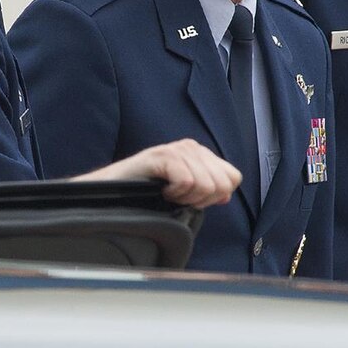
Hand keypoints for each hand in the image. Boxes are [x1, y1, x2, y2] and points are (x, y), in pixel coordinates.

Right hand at [80, 139, 240, 207]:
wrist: (114, 191)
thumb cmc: (146, 192)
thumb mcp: (182, 193)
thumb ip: (206, 191)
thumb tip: (226, 195)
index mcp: (200, 154)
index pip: (233, 177)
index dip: (217, 196)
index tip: (194, 200)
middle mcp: (192, 147)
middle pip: (222, 183)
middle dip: (202, 200)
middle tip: (180, 198)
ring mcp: (177, 149)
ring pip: (205, 184)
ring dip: (185, 197)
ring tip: (168, 193)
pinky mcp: (163, 155)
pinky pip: (186, 181)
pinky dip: (174, 193)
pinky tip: (161, 190)